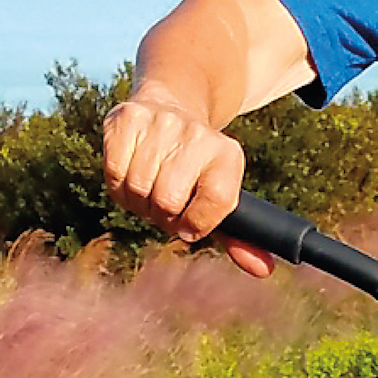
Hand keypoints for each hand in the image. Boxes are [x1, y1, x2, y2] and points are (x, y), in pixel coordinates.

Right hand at [100, 82, 271, 275]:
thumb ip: (240, 236)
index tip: (189, 224)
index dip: (195, 225)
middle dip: (162, 216)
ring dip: (138, 203)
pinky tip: (130, 175)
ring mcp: (162, 123)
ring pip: (138, 189)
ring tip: (149, 191)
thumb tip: (263, 271)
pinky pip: (114, 172)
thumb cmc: (196, 167)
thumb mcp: (222, 195)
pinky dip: (118, 186)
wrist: (172, 106)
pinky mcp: (127, 119)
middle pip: (168, 201)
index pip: (215, 205)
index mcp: (228, 155)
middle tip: (165, 206)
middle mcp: (198, 135)